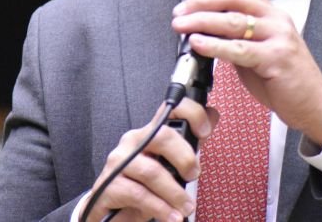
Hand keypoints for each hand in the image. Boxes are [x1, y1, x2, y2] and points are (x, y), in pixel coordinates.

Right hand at [78, 99, 217, 221]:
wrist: (111, 210)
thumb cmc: (142, 185)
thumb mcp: (168, 165)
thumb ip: (189, 143)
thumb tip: (213, 115)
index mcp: (150, 133)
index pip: (169, 110)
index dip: (190, 114)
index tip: (205, 131)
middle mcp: (133, 142)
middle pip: (162, 136)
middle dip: (184, 157)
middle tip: (194, 175)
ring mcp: (119, 162)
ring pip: (151, 171)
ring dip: (175, 193)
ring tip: (186, 207)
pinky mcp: (109, 185)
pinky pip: (139, 194)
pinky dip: (160, 208)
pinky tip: (171, 216)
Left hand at [171, 0, 321, 145]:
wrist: (315, 104)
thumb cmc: (284, 79)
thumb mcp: (258, 50)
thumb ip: (236, 37)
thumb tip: (203, 30)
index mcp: (272, 13)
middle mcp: (276, 19)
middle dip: (201, 1)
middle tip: (180, 11)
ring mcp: (278, 37)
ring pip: (234, 20)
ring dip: (201, 20)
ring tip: (181, 25)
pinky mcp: (276, 59)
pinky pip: (240, 49)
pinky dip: (214, 45)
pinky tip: (197, 43)